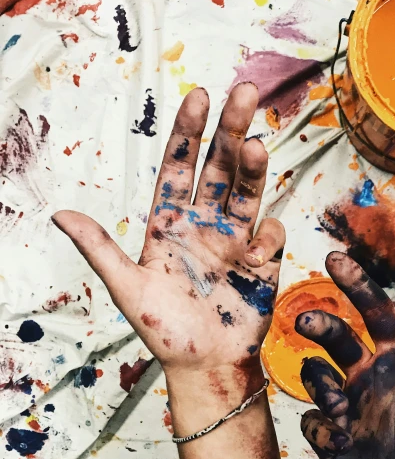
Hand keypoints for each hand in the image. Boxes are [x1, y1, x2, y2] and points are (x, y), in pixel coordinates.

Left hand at [53, 84, 284, 416]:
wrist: (205, 366)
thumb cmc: (165, 331)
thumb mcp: (127, 289)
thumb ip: (100, 249)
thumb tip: (60, 214)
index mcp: (170, 224)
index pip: (180, 168)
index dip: (189, 133)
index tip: (199, 96)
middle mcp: (205, 224)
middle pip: (219, 168)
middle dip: (230, 130)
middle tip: (244, 92)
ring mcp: (235, 240)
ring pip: (247, 192)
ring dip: (253, 167)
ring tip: (254, 145)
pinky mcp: (263, 261)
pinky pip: (271, 235)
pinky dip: (267, 236)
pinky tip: (256, 253)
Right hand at [295, 252, 394, 458]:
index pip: (375, 314)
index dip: (357, 285)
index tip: (335, 259)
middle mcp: (367, 377)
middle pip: (336, 338)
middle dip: (319, 324)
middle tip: (304, 321)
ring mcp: (346, 405)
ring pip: (314, 375)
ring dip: (321, 386)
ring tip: (342, 413)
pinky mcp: (330, 434)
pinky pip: (312, 420)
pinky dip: (323, 430)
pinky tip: (343, 446)